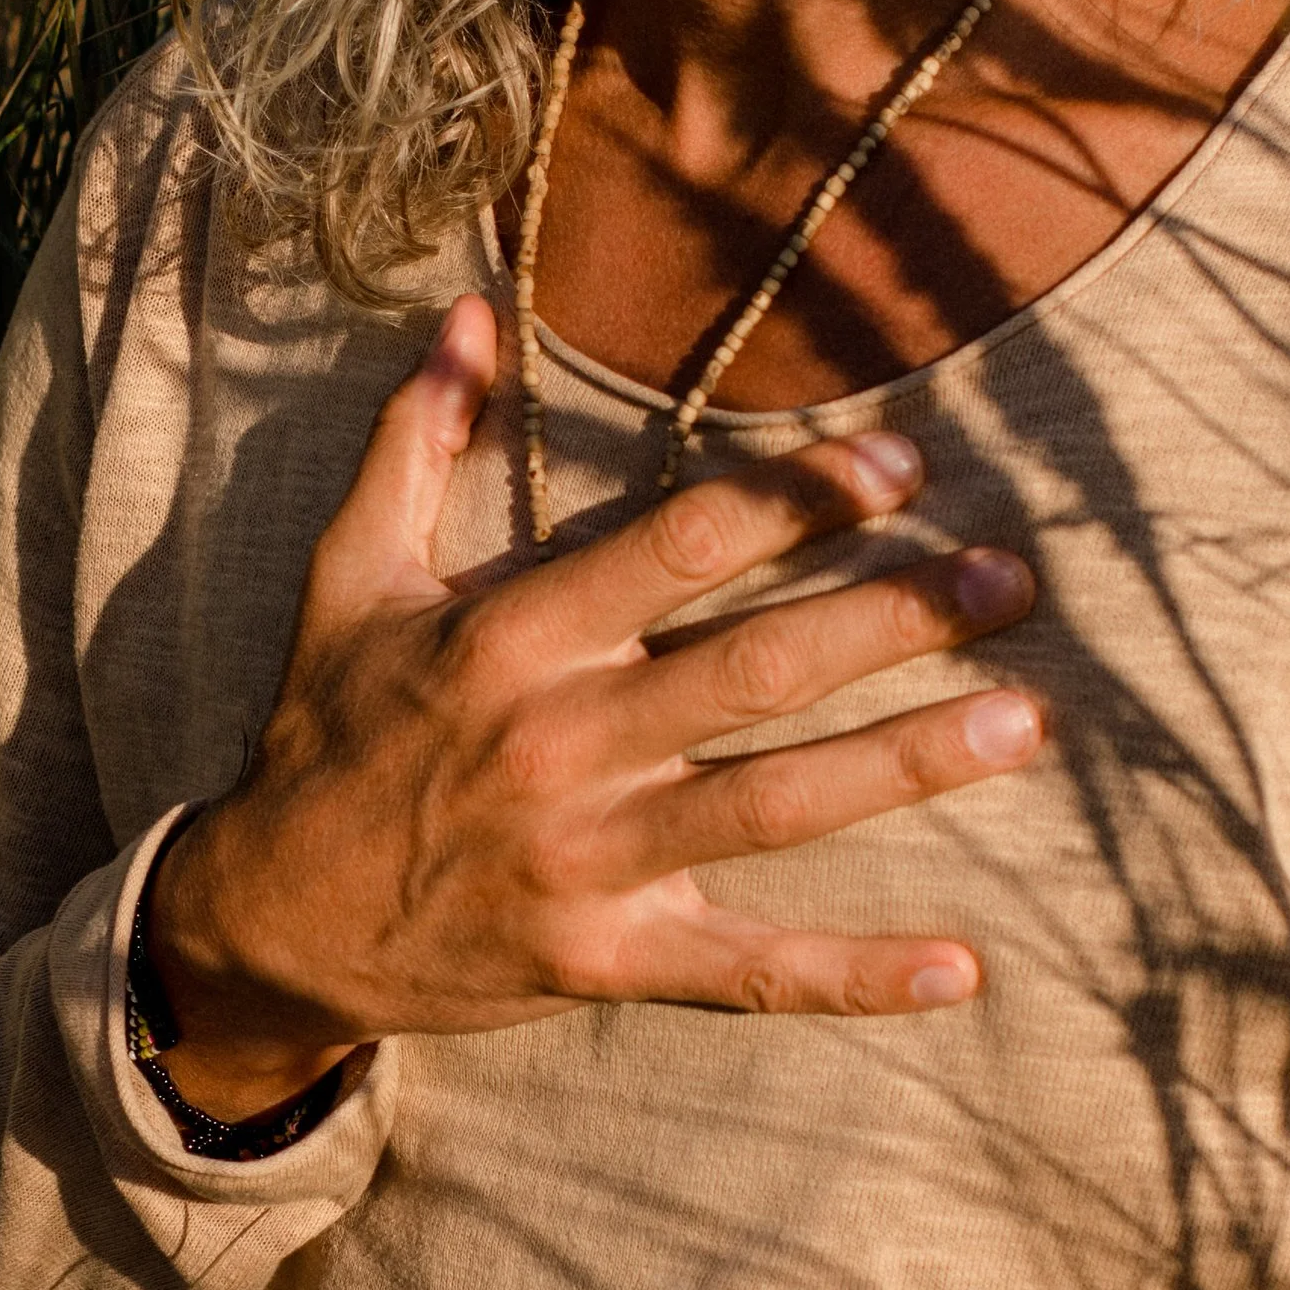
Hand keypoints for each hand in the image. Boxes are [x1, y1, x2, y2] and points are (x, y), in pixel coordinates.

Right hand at [148, 292, 1040, 1112]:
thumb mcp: (351, 576)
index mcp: (509, 637)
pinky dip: (856, 977)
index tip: (905, 466)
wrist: (264, 924)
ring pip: (773, 807)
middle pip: (754, 670)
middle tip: (1011, 578)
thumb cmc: (327, 733)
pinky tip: (963, 966)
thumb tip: (473, 312)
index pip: (679, 547)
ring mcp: (586, 861)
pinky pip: (747, 973)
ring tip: (1025, 722)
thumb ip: (416, 439)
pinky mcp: (605, 961)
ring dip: (905, 764)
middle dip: (893, 618)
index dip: (799, 501)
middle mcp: (558, 743)